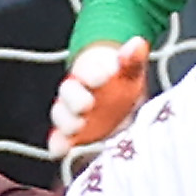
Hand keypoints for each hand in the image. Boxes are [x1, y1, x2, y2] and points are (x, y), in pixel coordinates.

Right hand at [49, 37, 149, 155]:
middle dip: (76, 98)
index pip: (88, 70)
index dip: (93, 73)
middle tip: (87, 104)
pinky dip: (57, 144)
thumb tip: (138, 44)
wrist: (115, 97)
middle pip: (68, 92)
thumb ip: (133, 58)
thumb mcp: (131, 69)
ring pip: (60, 114)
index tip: (103, 76)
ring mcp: (72, 113)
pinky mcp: (71, 134)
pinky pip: (59, 138)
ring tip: (78, 127)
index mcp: (91, 72)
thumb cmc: (121, 81)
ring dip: (67, 121)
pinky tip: (61, 151)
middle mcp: (77, 91)